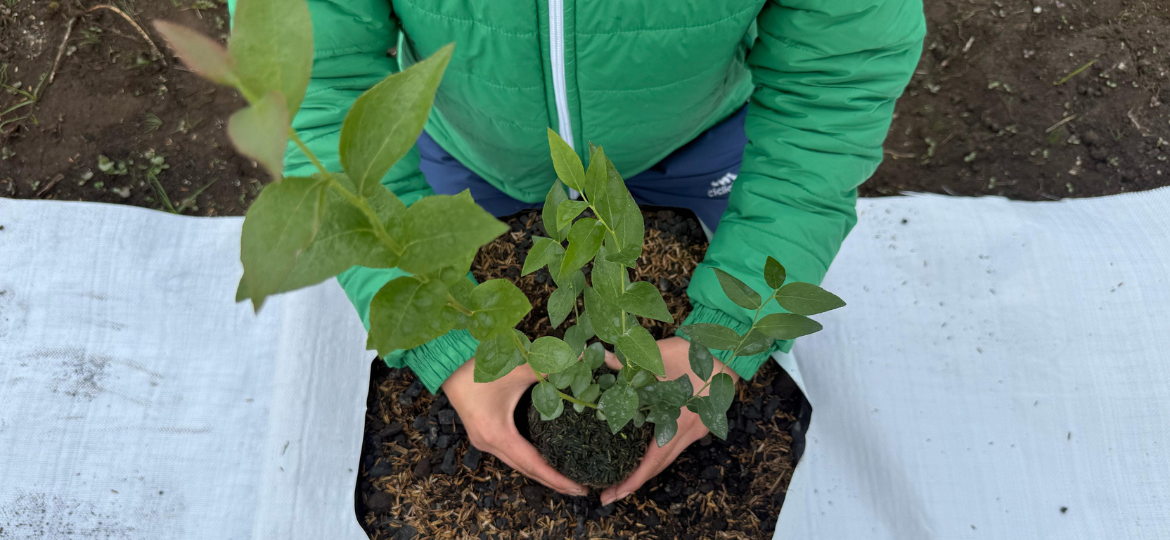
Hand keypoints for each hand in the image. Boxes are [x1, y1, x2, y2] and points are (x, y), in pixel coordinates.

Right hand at [443, 358, 587, 496]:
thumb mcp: (519, 368)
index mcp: (498, 433)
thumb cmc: (480, 365)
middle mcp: (488, 442)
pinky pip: (509, 453)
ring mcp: (483, 439)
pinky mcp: (482, 432)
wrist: (449, 360)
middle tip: (580, 489)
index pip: (533, 465)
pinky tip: (543, 458)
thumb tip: (583, 358)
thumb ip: (552, 366)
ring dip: (539, 471)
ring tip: (566, 477)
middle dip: (552, 481)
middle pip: (525, 469)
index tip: (579, 488)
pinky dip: (527, 460)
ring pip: (516, 463)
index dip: (557, 479)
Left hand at [599, 336, 739, 504]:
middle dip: (634, 482)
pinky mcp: (698, 424)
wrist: (728, 352)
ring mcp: (696, 429)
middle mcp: (690, 432)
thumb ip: (625, 360)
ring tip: (621, 480)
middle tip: (608, 494)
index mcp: (680, 421)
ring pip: (667, 457)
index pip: (652, 461)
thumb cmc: (695, 353)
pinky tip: (641, 454)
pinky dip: (656, 455)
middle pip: (659, 466)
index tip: (612, 494)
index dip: (632, 481)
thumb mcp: (658, 356)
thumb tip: (594, 355)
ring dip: (645, 470)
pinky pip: (674, 446)